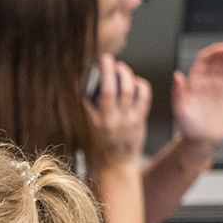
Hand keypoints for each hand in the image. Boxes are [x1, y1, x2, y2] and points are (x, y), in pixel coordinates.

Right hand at [86, 53, 151, 170]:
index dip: (100, 76)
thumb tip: (79, 84)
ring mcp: (128, 120)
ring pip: (130, 91)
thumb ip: (85, 106)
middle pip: (115, 89)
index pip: (97, 94)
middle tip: (110, 60)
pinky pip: (144, 98)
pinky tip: (135, 82)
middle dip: (113, 70)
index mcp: (96, 120)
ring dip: (126, 75)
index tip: (97, 63)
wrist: (117, 162)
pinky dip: (140, 86)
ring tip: (121, 68)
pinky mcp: (140, 120)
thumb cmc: (100, 144)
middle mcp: (112, 119)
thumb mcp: (88, 126)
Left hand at [172, 41, 222, 148]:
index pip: (206, 59)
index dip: (217, 51)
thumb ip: (179, 93)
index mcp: (195, 81)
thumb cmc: (188, 127)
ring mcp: (220, 86)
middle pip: (220, 59)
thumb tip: (177, 75)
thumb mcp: (181, 110)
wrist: (202, 140)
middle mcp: (208, 80)